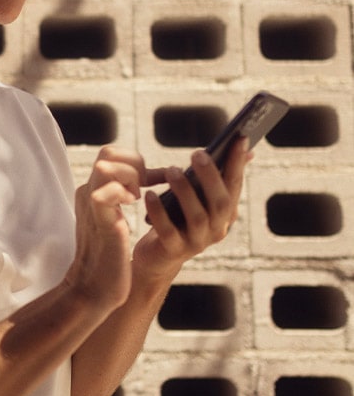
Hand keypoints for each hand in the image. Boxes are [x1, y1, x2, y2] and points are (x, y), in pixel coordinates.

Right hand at [65, 146, 165, 311]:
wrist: (94, 288)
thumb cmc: (110, 258)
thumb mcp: (114, 220)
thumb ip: (121, 199)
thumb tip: (144, 182)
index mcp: (92, 191)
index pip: (111, 154)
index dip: (136, 161)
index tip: (155, 180)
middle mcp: (88, 192)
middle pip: (108, 153)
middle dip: (134, 163)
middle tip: (145, 187)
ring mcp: (91, 205)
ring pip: (105, 165)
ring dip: (130, 176)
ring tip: (137, 197)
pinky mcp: (98, 220)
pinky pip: (106, 192)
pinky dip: (124, 194)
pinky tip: (133, 207)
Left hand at [138, 136, 251, 277]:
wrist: (158, 258)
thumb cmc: (178, 219)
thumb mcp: (198, 198)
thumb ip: (215, 177)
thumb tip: (246, 150)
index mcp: (225, 214)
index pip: (235, 186)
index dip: (238, 163)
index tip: (240, 138)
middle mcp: (217, 229)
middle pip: (220, 203)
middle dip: (211, 176)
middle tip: (197, 154)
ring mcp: (197, 242)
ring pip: (197, 217)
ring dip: (185, 191)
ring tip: (172, 170)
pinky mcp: (173, 251)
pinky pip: (168, 231)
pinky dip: (159, 212)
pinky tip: (150, 195)